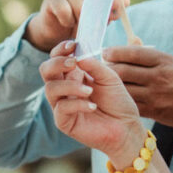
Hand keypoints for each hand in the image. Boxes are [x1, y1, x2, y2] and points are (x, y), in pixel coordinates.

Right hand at [25, 0, 130, 51]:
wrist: (58, 29)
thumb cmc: (83, 19)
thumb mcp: (101, 15)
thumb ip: (114, 8)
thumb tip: (126, 2)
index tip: (117, 9)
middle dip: (98, 11)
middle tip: (98, 24)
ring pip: (79, 5)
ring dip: (82, 19)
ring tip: (80, 25)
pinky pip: (64, 11)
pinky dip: (68, 21)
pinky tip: (67, 23)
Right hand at [40, 41, 141, 162]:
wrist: (126, 127)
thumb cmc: (118, 102)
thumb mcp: (110, 78)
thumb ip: (95, 66)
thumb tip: (79, 57)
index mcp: (74, 75)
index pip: (57, 58)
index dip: (61, 50)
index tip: (73, 45)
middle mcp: (65, 88)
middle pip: (46, 70)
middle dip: (57, 63)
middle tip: (75, 64)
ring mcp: (62, 105)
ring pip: (51, 89)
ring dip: (70, 85)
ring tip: (90, 91)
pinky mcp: (64, 122)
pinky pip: (61, 108)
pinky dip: (77, 104)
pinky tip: (92, 106)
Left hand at [103, 46, 172, 127]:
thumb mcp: (172, 61)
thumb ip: (149, 56)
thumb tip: (123, 49)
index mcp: (164, 61)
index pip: (133, 53)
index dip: (115, 51)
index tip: (106, 52)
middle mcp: (159, 77)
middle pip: (123, 71)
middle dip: (108, 68)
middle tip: (102, 67)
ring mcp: (155, 95)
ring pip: (123, 88)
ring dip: (111, 85)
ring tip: (105, 81)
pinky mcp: (153, 111)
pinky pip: (130, 103)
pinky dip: (120, 98)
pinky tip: (115, 96)